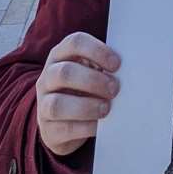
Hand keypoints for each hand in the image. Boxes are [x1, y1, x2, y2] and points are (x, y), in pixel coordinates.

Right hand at [35, 31, 120, 157]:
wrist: (62, 123)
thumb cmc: (83, 90)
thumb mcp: (90, 72)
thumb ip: (104, 67)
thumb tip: (129, 71)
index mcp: (60, 56)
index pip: (74, 43)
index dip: (97, 51)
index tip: (117, 64)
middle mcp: (47, 78)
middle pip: (64, 73)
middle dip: (93, 80)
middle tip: (114, 88)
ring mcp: (43, 105)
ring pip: (57, 104)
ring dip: (86, 106)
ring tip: (106, 108)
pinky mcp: (48, 130)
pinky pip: (64, 128)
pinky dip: (85, 127)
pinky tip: (99, 125)